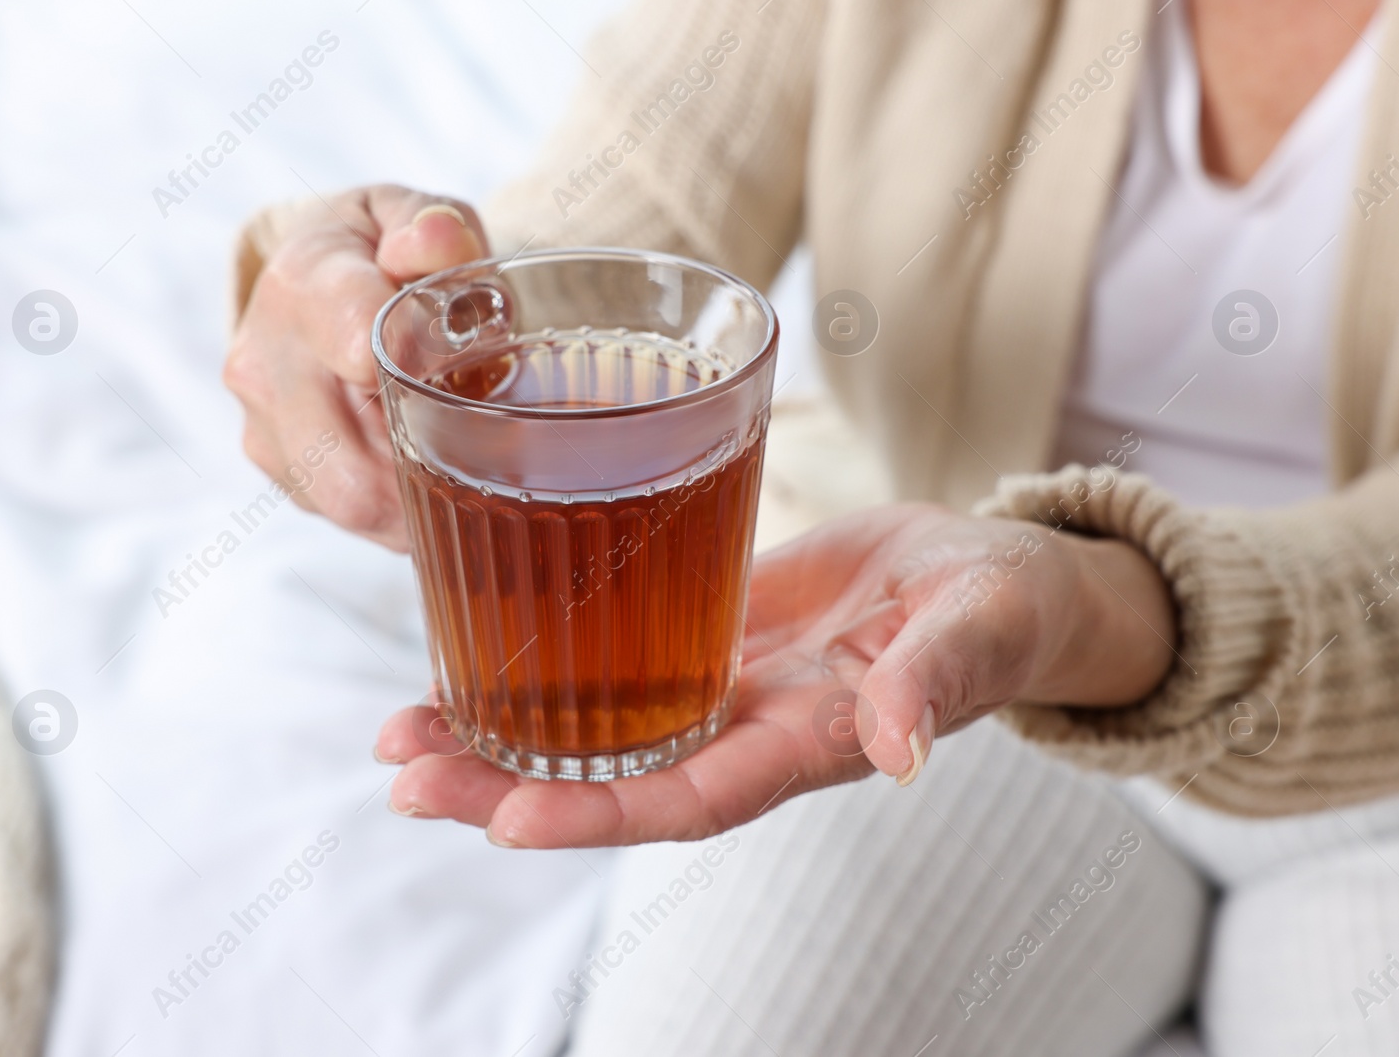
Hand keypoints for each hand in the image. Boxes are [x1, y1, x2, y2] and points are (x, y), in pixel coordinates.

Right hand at [223, 185, 488, 549]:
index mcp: (304, 286)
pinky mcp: (273, 464)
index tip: (465, 382)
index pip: (356, 344)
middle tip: (489, 453)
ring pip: (351, 502)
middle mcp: (266, 362)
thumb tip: (438, 245)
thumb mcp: (407, 213)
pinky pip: (343, 514)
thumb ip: (432, 224)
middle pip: (352, 463)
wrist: (307, 275)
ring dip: (417, 498)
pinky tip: (420, 470)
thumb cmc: (376, 247)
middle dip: (432, 468)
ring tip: (457, 461)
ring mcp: (263, 423)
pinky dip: (394, 507)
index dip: (419, 375)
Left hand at [376, 503, 1175, 846]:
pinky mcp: (709, 635)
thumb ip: (939, 679)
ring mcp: (722, 690)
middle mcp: (747, 734)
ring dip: (497, 738)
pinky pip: (614, 664)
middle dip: (505, 787)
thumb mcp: (982, 627)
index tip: (501, 819)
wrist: (989, 579)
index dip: (597, 813)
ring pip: (595, 729)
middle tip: (403, 772)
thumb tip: (903, 747)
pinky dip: (542, 667)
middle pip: (612, 780)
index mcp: (808, 746)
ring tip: (399, 731)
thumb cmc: (1000, 607)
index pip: (689, 800)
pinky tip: (473, 651)